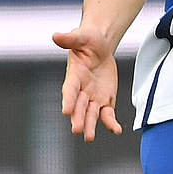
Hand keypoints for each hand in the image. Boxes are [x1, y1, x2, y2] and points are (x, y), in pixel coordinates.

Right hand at [53, 23, 122, 140]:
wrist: (100, 46)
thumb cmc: (88, 40)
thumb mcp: (81, 36)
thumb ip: (70, 39)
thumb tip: (56, 36)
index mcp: (74, 76)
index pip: (70, 89)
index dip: (68, 99)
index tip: (66, 110)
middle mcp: (81, 90)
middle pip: (79, 106)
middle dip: (78, 117)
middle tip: (77, 129)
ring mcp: (93, 97)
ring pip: (91, 114)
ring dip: (90, 125)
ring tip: (88, 137)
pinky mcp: (105, 100)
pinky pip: (107, 114)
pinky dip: (111, 123)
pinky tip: (116, 130)